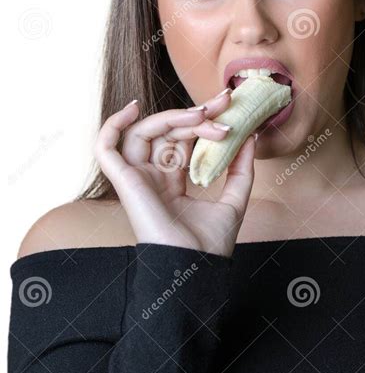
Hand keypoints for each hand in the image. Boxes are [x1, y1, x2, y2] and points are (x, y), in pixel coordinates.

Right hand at [94, 90, 257, 256]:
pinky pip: (105, 148)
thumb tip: (251, 135)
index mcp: (173, 181)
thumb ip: (240, 168)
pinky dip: (112, 125)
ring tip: (201, 115)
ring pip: (143, 132)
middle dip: (195, 113)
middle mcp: (152, 176)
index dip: (203, 121)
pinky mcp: (124, 182)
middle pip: (166, 131)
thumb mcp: (234, 200)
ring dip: (172, 117)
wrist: (196, 269)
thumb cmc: (210, 246)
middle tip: (223, 103)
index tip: (229, 107)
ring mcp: (137, 178)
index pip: (183, 139)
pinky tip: (133, 109)